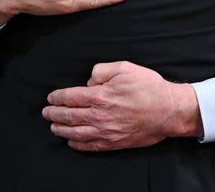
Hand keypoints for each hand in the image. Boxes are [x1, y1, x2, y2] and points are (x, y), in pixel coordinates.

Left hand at [43, 61, 202, 151]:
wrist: (168, 110)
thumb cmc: (148, 87)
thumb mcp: (125, 68)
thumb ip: (102, 70)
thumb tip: (89, 80)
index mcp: (100, 95)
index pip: (70, 97)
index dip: (57, 97)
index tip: (51, 97)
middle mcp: (99, 115)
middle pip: (68, 116)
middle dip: (54, 114)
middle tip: (46, 112)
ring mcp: (105, 131)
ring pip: (75, 132)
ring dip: (60, 129)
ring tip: (53, 126)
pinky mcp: (113, 143)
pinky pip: (89, 146)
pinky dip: (76, 144)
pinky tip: (71, 141)